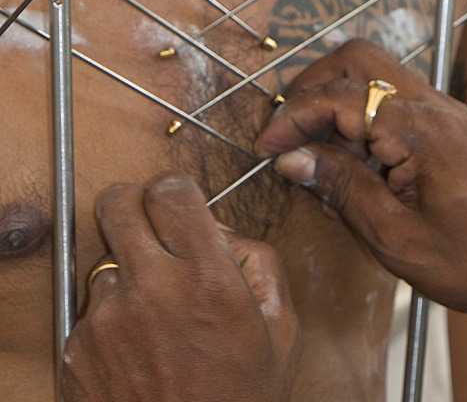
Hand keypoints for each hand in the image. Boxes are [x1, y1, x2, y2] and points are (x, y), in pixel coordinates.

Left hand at [62, 174, 299, 401]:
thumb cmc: (241, 401)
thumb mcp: (282, 330)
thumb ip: (259, 262)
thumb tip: (219, 231)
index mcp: (207, 278)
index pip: (173, 190)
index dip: (176, 190)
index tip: (179, 203)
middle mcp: (151, 289)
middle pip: (118, 203)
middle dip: (134, 205)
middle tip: (149, 226)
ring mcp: (108, 321)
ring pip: (106, 262)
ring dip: (127, 276)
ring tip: (154, 318)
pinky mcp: (78, 351)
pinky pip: (90, 312)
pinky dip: (111, 322)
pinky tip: (139, 352)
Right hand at [256, 40, 466, 323]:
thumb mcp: (397, 240)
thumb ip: (343, 190)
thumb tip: (294, 159)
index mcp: (420, 130)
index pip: (338, 96)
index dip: (292, 117)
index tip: (267, 148)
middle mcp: (434, 106)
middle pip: (357, 57)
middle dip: (312, 85)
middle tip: (290, 132)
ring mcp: (447, 110)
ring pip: (378, 72)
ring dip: (340, 97)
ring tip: (322, 151)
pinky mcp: (454, 124)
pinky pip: (399, 96)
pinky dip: (366, 112)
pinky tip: (358, 159)